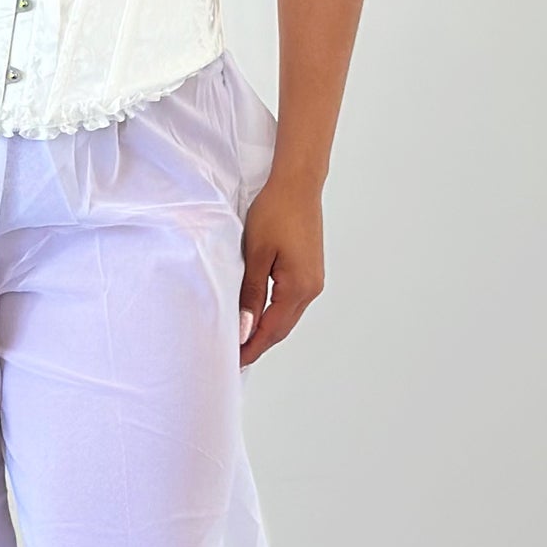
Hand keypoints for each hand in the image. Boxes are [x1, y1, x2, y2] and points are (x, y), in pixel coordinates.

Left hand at [238, 170, 324, 364]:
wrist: (297, 185)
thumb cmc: (276, 212)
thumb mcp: (256, 254)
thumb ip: (251, 294)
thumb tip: (245, 328)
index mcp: (298, 287)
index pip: (271, 330)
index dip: (251, 347)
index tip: (232, 361)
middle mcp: (311, 288)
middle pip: (282, 328)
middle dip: (258, 344)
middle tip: (233, 357)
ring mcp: (313, 280)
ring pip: (287, 317)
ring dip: (266, 331)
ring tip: (242, 341)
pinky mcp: (310, 271)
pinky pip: (291, 303)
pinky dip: (274, 315)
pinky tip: (258, 316)